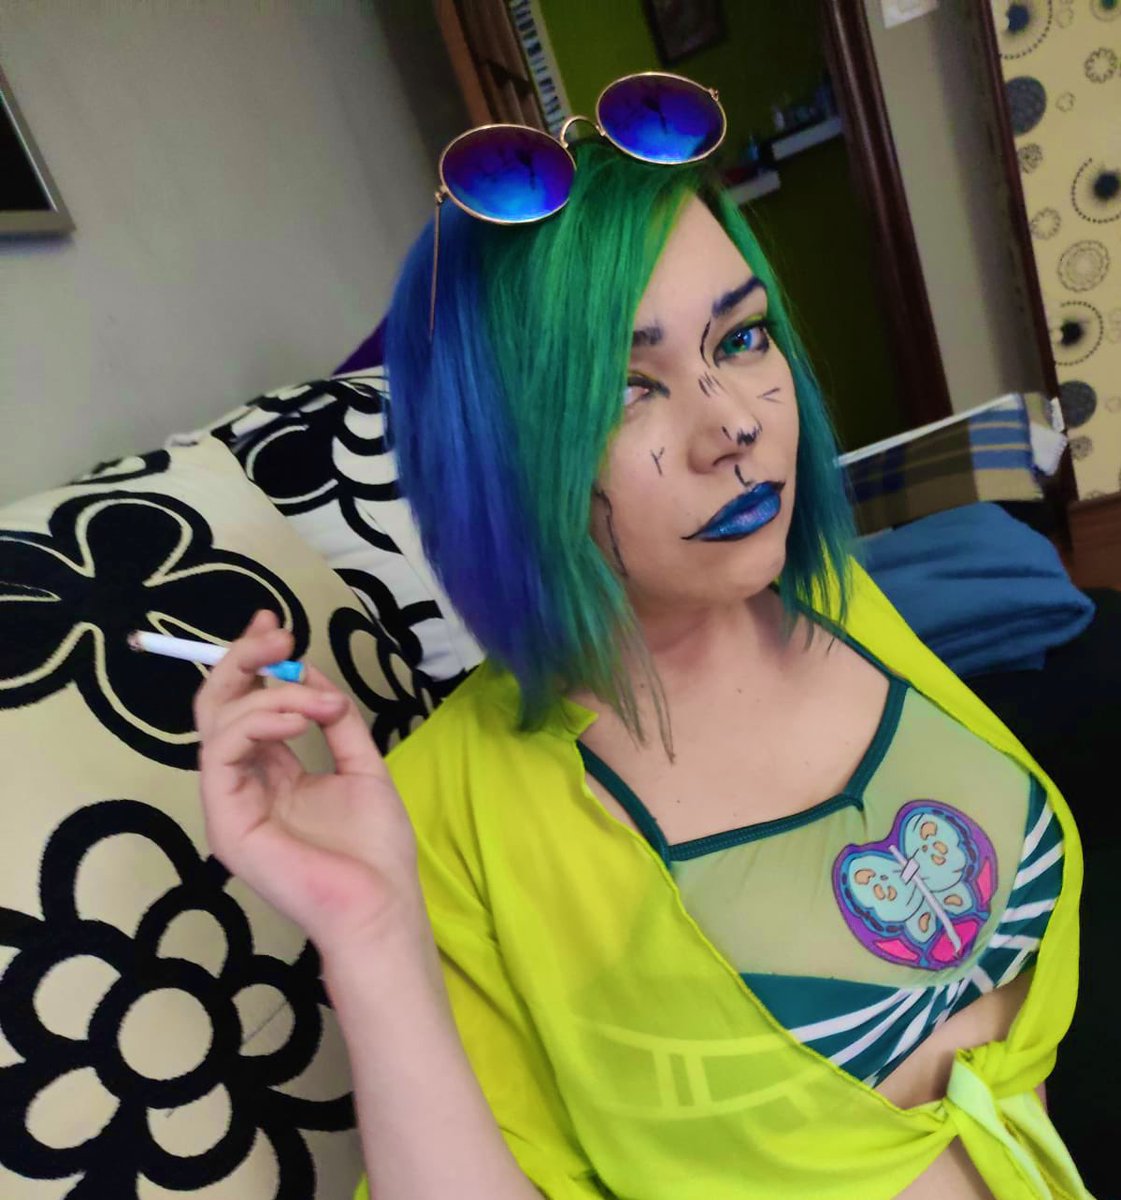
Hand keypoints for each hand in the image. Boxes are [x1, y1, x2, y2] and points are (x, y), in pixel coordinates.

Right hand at [194, 610, 424, 956]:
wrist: (381, 906)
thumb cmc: (375, 850)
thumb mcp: (362, 766)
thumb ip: (334, 721)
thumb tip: (309, 673)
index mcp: (271, 772)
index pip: (247, 705)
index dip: (254, 661)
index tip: (277, 626)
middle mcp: (244, 783)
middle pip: (219, 706)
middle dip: (244, 659)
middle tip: (279, 636)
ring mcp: (230, 803)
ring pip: (219, 721)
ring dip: (269, 693)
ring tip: (319, 701)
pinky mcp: (226, 821)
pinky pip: (222, 752)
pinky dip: (259, 720)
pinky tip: (300, 718)